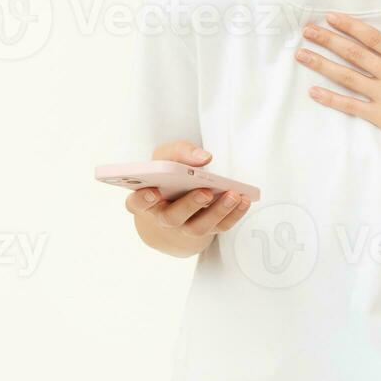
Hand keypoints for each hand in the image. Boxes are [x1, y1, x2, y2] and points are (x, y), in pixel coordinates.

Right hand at [125, 139, 251, 237]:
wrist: (177, 194)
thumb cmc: (168, 173)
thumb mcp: (168, 156)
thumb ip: (180, 151)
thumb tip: (203, 158)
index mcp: (146, 198)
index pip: (136, 203)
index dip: (143, 199)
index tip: (154, 191)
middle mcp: (163, 217)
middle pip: (172, 218)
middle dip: (189, 205)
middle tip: (205, 192)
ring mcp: (184, 227)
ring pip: (198, 227)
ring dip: (217, 211)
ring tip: (233, 195)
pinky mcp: (206, 229)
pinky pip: (220, 227)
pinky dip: (234, 214)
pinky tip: (244, 200)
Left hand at [294, 2, 380, 159]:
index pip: (374, 38)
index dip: (351, 26)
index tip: (331, 17)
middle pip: (355, 54)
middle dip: (328, 40)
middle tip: (307, 30)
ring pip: (348, 77)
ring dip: (322, 65)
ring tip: (301, 55)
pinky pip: (351, 107)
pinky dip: (331, 99)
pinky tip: (313, 92)